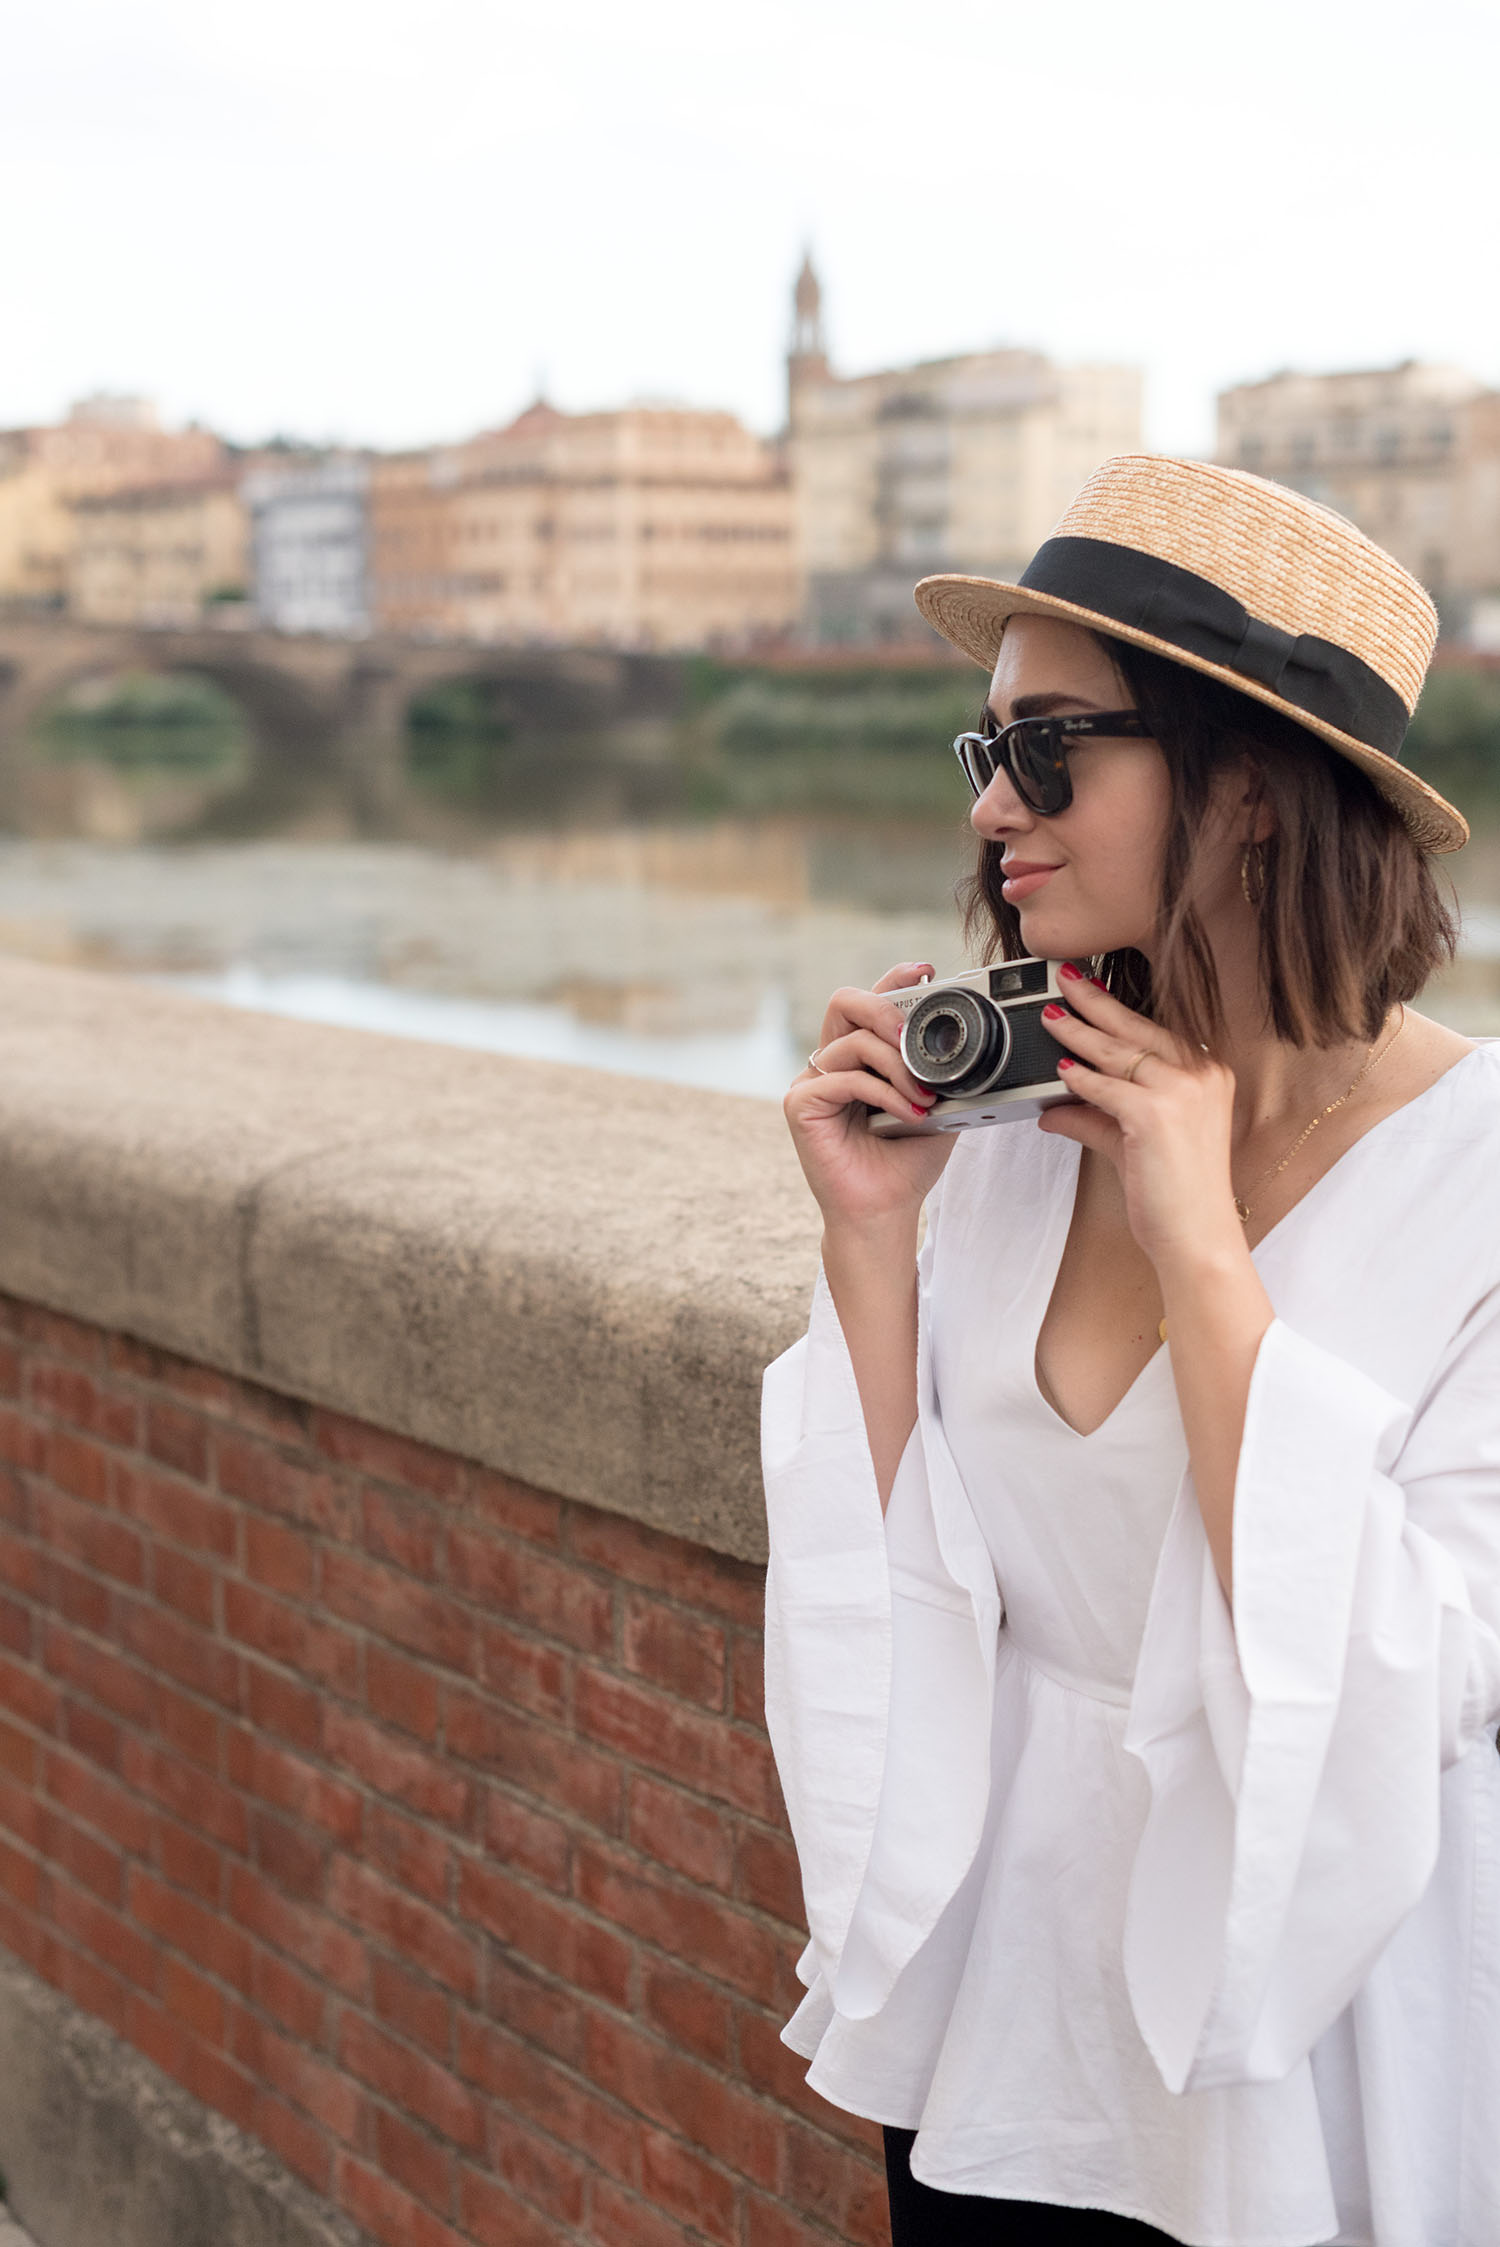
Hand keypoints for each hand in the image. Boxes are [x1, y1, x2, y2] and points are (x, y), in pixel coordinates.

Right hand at [783, 964, 955, 1229]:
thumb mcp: (936, 1105)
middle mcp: (831, 1064)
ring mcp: (811, 1083)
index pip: (868, 1004)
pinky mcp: (800, 1106)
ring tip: (923, 1096)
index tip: (926, 970)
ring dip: (897, 1065)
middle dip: (885, 1007)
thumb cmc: (906, 1163)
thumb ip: (940, 1072)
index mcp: (859, 1058)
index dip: (892, 980)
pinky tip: (908, 1113)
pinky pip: (845, 1078)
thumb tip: (966, 1042)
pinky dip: (883, 1092)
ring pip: (852, 1042)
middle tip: (912, 1036)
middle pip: (845, 1001)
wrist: (886, 1211)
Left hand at [1036, 965, 1242, 1272]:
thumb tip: (1054, 1108)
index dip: (1119, 1011)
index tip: (1091, 991)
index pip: (1156, 1031)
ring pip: (1119, 1052)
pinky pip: (1107, 1087)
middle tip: (1065, 980)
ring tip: (1051, 1016)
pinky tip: (1061, 1072)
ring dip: (1079, 1033)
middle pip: (1138, 1028)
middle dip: (1096, 1002)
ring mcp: (1183, 1092)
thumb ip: (1096, 1119)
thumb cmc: (1177, 1197)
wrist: (1197, 1238)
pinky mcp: (1156, 1114)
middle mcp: (1202, 1076)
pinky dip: (1080, 1079)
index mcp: (1209, 1075)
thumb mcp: (1133, 1145)